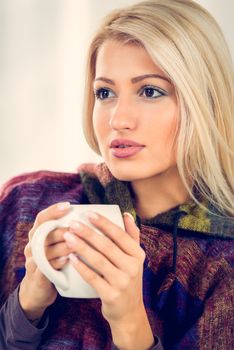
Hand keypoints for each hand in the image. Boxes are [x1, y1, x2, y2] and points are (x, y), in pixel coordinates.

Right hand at [19, 202, 71, 320]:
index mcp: (37, 235)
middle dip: (63, 230)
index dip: (54, 211)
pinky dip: (57, 262)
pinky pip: (45, 267)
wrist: (38, 291)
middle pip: (45, 232)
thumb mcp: (56, 246)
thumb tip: (90, 219)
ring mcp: (33, 261)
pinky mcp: (36, 276)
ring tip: (78, 244)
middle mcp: (32, 245)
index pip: (42, 218)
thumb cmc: (53, 263)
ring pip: (46, 249)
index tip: (68, 206)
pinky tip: (68, 259)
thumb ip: (66, 233)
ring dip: (63, 245)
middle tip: (78, 229)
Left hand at [64, 211, 153, 348]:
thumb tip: (126, 214)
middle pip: (107, 246)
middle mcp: (132, 267)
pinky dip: (81, 267)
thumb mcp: (135, 258)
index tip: (88, 213)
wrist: (129, 312)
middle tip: (73, 224)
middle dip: (88, 233)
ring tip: (68, 237)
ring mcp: (122, 282)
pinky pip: (93, 278)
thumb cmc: (128, 279)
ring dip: (81, 247)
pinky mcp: (111, 295)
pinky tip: (71, 257)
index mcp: (137, 254)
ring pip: (98, 260)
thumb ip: (132, 236)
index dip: (104, 223)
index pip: (119, 234)